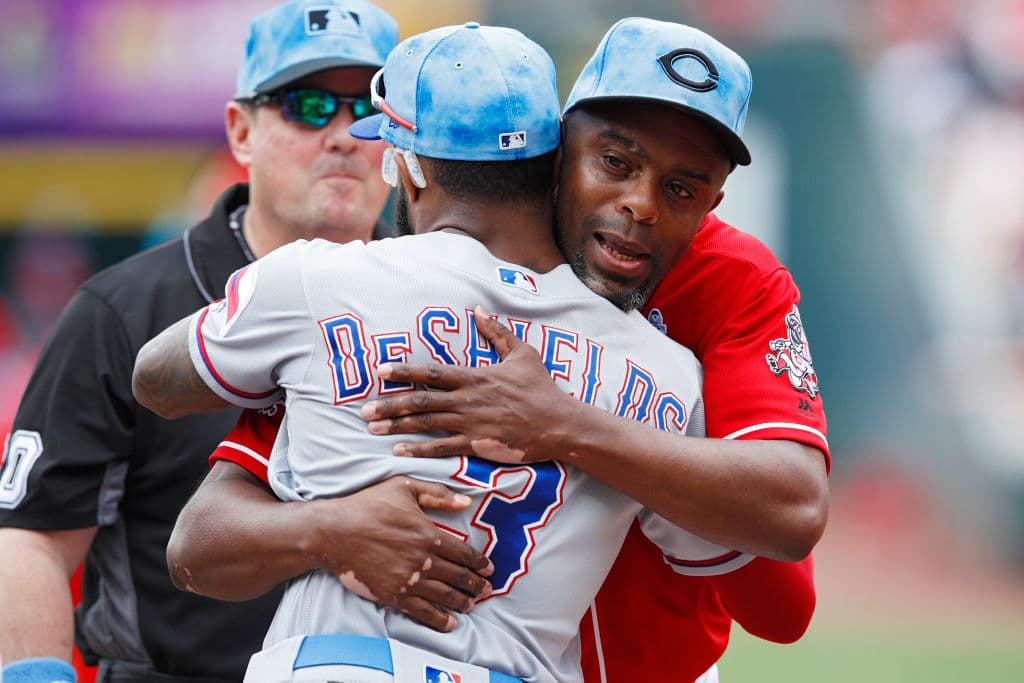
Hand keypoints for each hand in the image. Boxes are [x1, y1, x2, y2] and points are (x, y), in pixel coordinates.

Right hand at [310, 475, 493, 631]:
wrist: (334, 532)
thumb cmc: (368, 505)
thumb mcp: (404, 487)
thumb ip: (437, 494)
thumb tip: (466, 500)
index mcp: (428, 534)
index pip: (464, 553)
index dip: (480, 563)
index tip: (489, 569)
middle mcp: (423, 560)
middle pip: (458, 577)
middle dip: (476, 585)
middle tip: (487, 590)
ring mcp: (409, 580)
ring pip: (445, 596)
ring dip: (463, 602)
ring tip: (472, 604)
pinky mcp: (393, 595)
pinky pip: (423, 611)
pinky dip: (439, 619)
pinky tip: (450, 622)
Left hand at [361, 305, 579, 463]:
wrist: (559, 423)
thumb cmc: (541, 388)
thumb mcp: (522, 353)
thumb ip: (497, 332)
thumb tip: (479, 309)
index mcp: (475, 376)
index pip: (431, 372)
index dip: (403, 372)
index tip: (379, 371)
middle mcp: (468, 400)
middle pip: (420, 401)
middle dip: (389, 404)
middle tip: (363, 410)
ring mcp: (471, 424)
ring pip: (426, 424)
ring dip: (397, 427)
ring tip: (372, 428)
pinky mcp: (478, 445)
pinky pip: (443, 447)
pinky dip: (419, 449)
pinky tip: (398, 452)